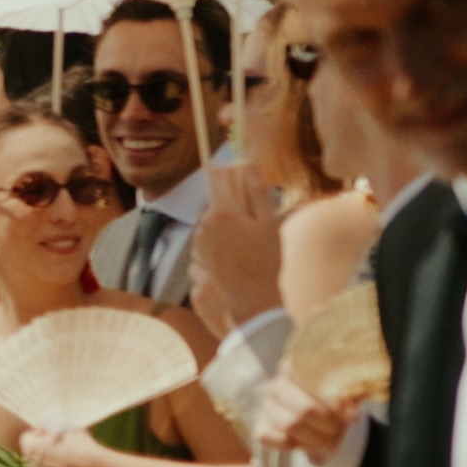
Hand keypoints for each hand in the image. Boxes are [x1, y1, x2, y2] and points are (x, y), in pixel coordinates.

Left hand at [15, 422, 109, 466]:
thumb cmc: (80, 445)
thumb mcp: (66, 428)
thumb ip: (51, 427)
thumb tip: (45, 426)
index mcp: (31, 449)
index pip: (27, 437)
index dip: (39, 433)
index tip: (52, 432)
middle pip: (34, 454)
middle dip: (44, 448)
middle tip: (62, 443)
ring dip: (53, 462)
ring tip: (72, 456)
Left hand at [189, 167, 282, 341]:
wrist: (254, 302)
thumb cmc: (267, 261)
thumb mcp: (270, 223)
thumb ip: (258, 192)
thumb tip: (247, 164)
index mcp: (221, 213)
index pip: (217, 179)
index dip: (227, 174)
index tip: (234, 174)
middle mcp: (203, 226)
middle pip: (215, 206)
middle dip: (231, 210)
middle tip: (253, 228)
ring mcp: (197, 246)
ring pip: (210, 228)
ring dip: (224, 231)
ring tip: (246, 249)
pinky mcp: (196, 263)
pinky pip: (206, 248)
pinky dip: (218, 251)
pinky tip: (235, 263)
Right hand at [255, 376, 357, 464]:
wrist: (323, 421)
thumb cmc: (334, 403)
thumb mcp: (347, 395)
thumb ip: (350, 397)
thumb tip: (352, 414)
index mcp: (299, 368)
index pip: (313, 385)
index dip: (335, 404)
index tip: (353, 417)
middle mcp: (278, 384)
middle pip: (304, 409)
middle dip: (327, 424)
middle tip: (338, 429)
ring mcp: (266, 406)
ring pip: (289, 425)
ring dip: (314, 437)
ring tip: (326, 438)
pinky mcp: (260, 426)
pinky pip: (269, 438)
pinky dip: (290, 444)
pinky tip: (303, 442)